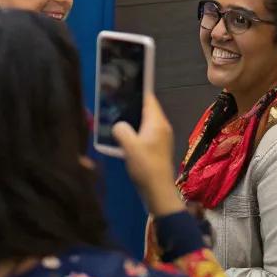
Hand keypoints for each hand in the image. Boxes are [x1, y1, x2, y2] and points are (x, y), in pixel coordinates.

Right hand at [113, 93, 183, 217]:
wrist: (158, 192)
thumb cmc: (146, 166)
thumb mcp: (129, 146)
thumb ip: (121, 130)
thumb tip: (118, 125)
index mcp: (157, 122)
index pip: (149, 99)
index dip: (138, 90)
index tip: (125, 84)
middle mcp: (161, 127)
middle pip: (147, 110)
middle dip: (132, 105)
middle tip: (115, 101)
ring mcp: (160, 138)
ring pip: (145, 122)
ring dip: (132, 120)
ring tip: (115, 117)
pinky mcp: (157, 149)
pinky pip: (145, 134)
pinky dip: (135, 132)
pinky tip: (122, 137)